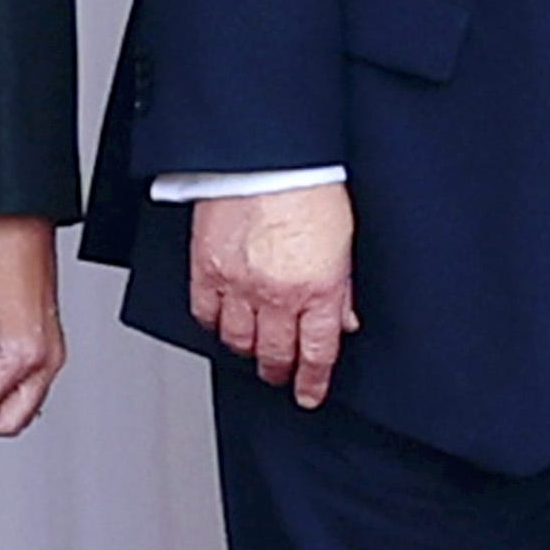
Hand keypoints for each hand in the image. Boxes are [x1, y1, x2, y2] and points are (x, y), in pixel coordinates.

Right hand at [189, 185, 354, 405]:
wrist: (267, 155)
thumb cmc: (310, 185)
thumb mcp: (345, 239)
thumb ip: (344, 285)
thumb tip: (345, 318)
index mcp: (319, 289)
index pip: (316, 352)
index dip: (312, 381)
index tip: (309, 394)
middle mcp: (278, 295)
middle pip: (274, 353)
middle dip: (279, 372)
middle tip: (280, 377)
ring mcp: (239, 285)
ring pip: (237, 340)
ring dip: (247, 352)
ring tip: (253, 353)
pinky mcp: (207, 269)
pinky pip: (204, 313)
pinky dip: (212, 324)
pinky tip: (221, 324)